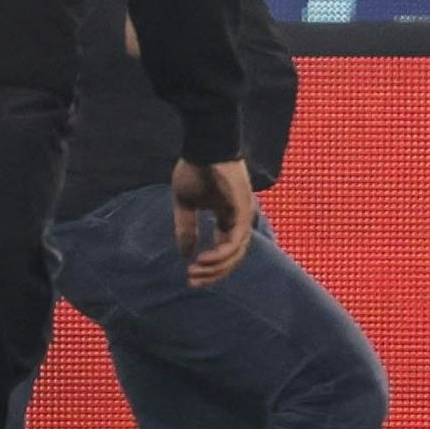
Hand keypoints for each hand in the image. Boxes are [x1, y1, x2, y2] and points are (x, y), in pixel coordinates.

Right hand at [172, 158, 255, 286]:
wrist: (203, 146)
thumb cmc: (195, 170)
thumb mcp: (186, 205)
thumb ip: (187, 229)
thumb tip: (185, 254)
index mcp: (227, 217)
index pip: (225, 250)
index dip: (209, 266)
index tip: (190, 277)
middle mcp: (239, 219)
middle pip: (232, 257)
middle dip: (213, 273)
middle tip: (192, 282)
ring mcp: (244, 214)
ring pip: (236, 252)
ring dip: (216, 266)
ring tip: (196, 271)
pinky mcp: (244, 208)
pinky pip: (237, 238)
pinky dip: (222, 252)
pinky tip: (204, 258)